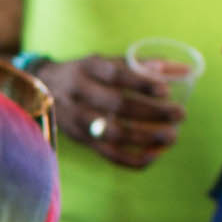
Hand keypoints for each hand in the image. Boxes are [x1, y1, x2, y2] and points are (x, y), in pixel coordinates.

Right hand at [34, 52, 182, 168]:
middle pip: (117, 105)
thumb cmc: (84, 74)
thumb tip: (181, 69)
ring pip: (113, 133)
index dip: (141, 83)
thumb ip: (139, 65)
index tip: (166, 90)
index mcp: (87, 68)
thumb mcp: (103, 61)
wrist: (40, 90)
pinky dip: (131, 159)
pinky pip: (107, 154)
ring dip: (146, 137)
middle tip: (180, 114)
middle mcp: (79, 93)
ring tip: (172, 136)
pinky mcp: (81, 140)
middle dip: (152, 112)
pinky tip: (153, 157)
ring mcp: (78, 119)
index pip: (115, 74)